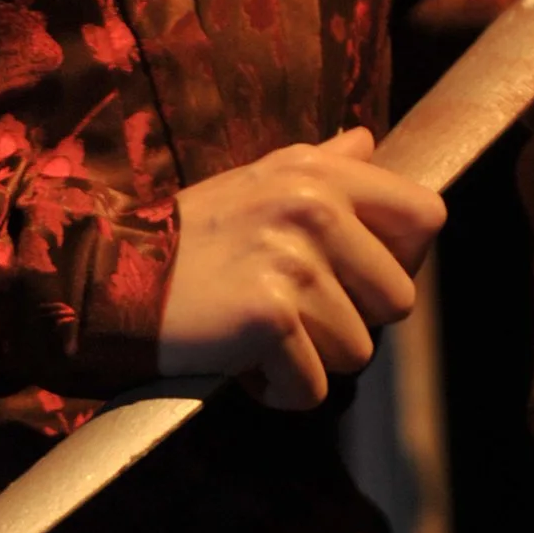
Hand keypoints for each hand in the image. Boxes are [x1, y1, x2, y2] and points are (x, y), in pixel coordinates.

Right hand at [158, 127, 443, 412]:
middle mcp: (314, 208)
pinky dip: (276, 391)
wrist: (108, 279)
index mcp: (320, 174)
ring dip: (309, 360)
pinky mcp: (270, 316)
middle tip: (294, 313)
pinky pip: (312, 388)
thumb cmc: (191, 240)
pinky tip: (240, 362)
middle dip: (351, 323)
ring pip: (357, 353)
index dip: (403, 260)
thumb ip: (323, 164)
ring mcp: (293, 261)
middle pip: (399, 302)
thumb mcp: (256, 184)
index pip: (425, 217)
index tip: (355, 280)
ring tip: (257, 333)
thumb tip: (369, 141)